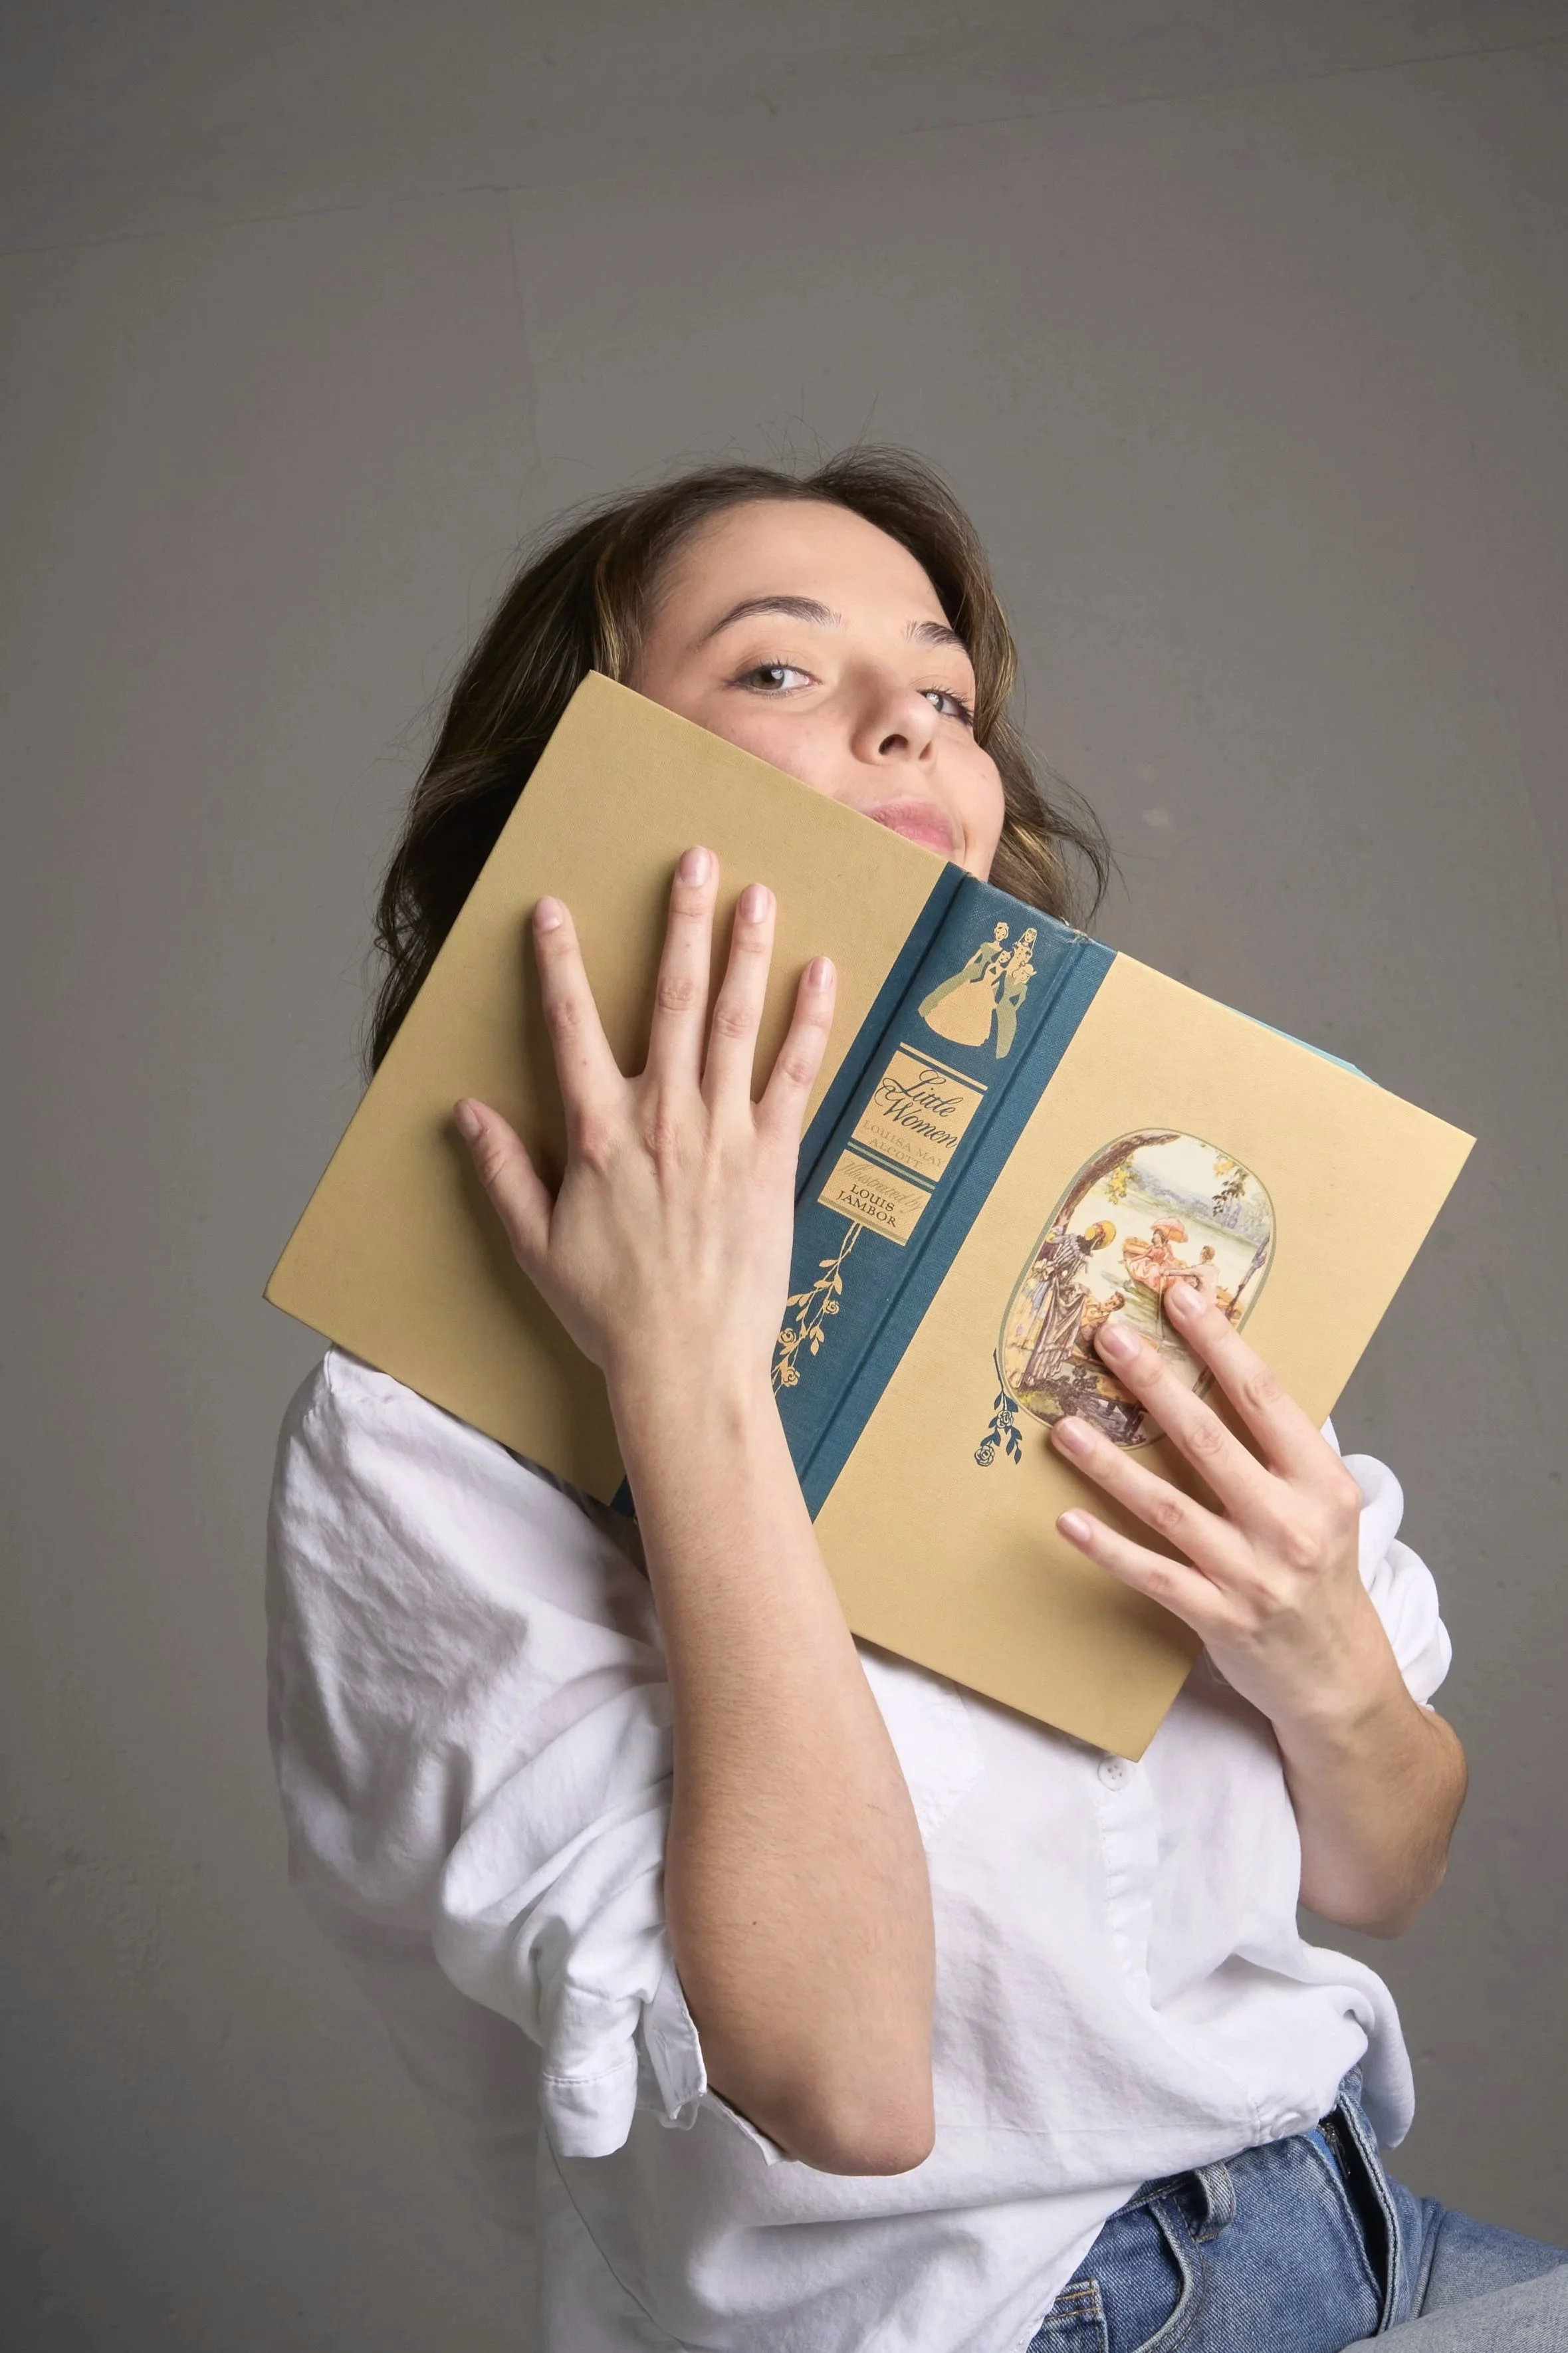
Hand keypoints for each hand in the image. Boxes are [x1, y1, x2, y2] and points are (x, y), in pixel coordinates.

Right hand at [453, 845, 836, 1404]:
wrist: (687, 1363)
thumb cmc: (608, 1310)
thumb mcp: (535, 1244)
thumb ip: (502, 1171)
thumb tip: (465, 1113)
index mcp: (597, 1134)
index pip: (570, 1026)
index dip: (559, 963)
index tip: (554, 908)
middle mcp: (661, 1117)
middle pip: (669, 1000)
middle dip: (680, 924)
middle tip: (694, 861)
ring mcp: (722, 1134)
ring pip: (734, 1023)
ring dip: (745, 953)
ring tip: (757, 895)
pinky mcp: (772, 1159)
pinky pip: (794, 1077)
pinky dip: (809, 1023)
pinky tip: (820, 975)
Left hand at [1050, 1283, 1397, 1737]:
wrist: (1339, 1678)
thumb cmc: (1323, 1573)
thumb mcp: (1325, 1503)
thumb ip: (1283, 1446)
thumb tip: (1226, 1368)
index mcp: (1321, 1481)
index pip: (1264, 1397)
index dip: (1219, 1342)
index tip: (1180, 1296)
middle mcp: (1291, 1522)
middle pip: (1209, 1439)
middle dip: (1155, 1382)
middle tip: (1107, 1336)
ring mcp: (1253, 1574)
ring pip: (1168, 1507)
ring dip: (1110, 1465)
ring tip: (1065, 1428)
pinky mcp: (1218, 1617)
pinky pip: (1152, 1574)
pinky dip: (1108, 1548)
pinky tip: (1068, 1520)